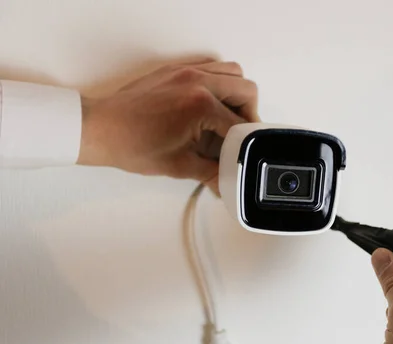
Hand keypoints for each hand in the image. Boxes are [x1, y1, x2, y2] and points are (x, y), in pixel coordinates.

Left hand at [77, 59, 258, 192]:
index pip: (240, 123)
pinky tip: (212, 103)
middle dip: (249, 114)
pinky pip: (212, 66)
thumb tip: (228, 185)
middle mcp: (197, 81)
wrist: (99, 129)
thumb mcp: (179, 165)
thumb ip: (212, 173)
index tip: (244, 153)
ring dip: (238, 94)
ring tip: (228, 117)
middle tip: (240, 134)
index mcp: (200, 105)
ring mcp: (186, 72)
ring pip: (232, 73)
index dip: (246, 143)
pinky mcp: (176, 70)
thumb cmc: (131, 145)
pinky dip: (220, 82)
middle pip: (246, 90)